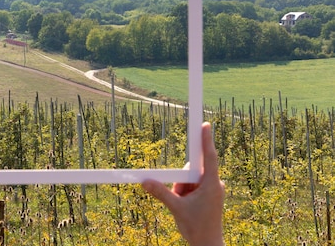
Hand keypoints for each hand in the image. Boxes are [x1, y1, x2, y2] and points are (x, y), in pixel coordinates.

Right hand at [141, 122, 224, 245]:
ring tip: (183, 204)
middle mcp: (214, 184)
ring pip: (190, 178)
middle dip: (181, 181)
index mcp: (211, 184)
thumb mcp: (176, 208)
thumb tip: (145, 181)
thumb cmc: (198, 228)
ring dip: (182, 188)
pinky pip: (192, 186)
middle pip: (193, 169)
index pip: (209, 156)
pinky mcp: (209, 195)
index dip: (206, 140)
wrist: (208, 245)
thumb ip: (160, 192)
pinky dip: (185, 192)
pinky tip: (185, 205)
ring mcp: (212, 190)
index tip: (206, 125)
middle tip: (180, 195)